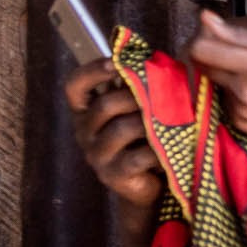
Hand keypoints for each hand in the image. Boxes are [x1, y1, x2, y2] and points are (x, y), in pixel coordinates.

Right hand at [63, 58, 161, 207]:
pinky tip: (170, 147)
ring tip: (171, 120)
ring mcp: (97, 155)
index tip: (116, 62)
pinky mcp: (113, 176)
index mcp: (86, 111)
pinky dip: (157, 150)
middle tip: (162, 94)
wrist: (149, 184)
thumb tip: (158, 62)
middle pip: (105, 105)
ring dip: (150, 122)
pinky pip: (137, 157)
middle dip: (136, 96)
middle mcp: (85, 132)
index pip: (75, 86)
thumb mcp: (138, 110)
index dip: (92, 71)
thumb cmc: (145, 138)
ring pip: (122, 129)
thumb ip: (139, 88)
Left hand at [187, 11, 246, 146]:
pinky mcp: (241, 125)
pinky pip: (225, 99)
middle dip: (213, 53)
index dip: (203, 36)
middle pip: (202, 65)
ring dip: (226, 73)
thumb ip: (242, 35)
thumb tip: (205, 18)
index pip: (201, 49)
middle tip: (241, 50)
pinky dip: (235, 92)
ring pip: (214, 82)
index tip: (217, 31)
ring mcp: (240, 112)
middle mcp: (243, 92)